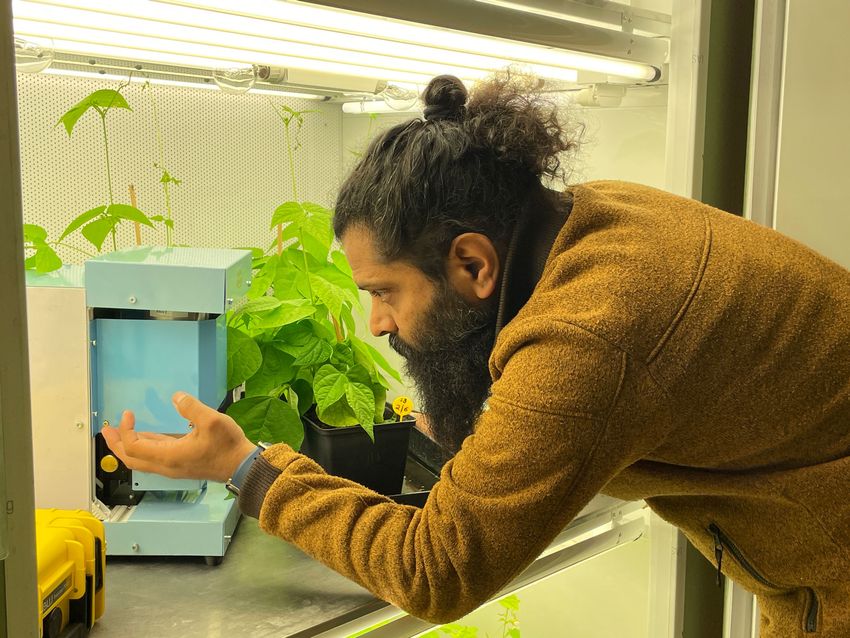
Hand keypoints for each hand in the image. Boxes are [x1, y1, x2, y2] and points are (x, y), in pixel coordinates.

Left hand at [101, 391, 257, 482]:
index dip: (126, 429)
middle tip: (105, 429)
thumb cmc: (227, 446)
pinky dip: (142, 447)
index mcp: (168, 456)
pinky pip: (152, 458)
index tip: (128, 412)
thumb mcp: (212, 421)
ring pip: (140, 460)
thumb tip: (176, 397)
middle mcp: (166, 465)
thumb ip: (191, 408)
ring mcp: (172, 467)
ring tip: (118, 432)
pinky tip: (145, 436)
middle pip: (131, 459)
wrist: (241, 465)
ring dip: (127, 447)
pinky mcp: (179, 465)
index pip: (134, 446)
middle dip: (115, 444)